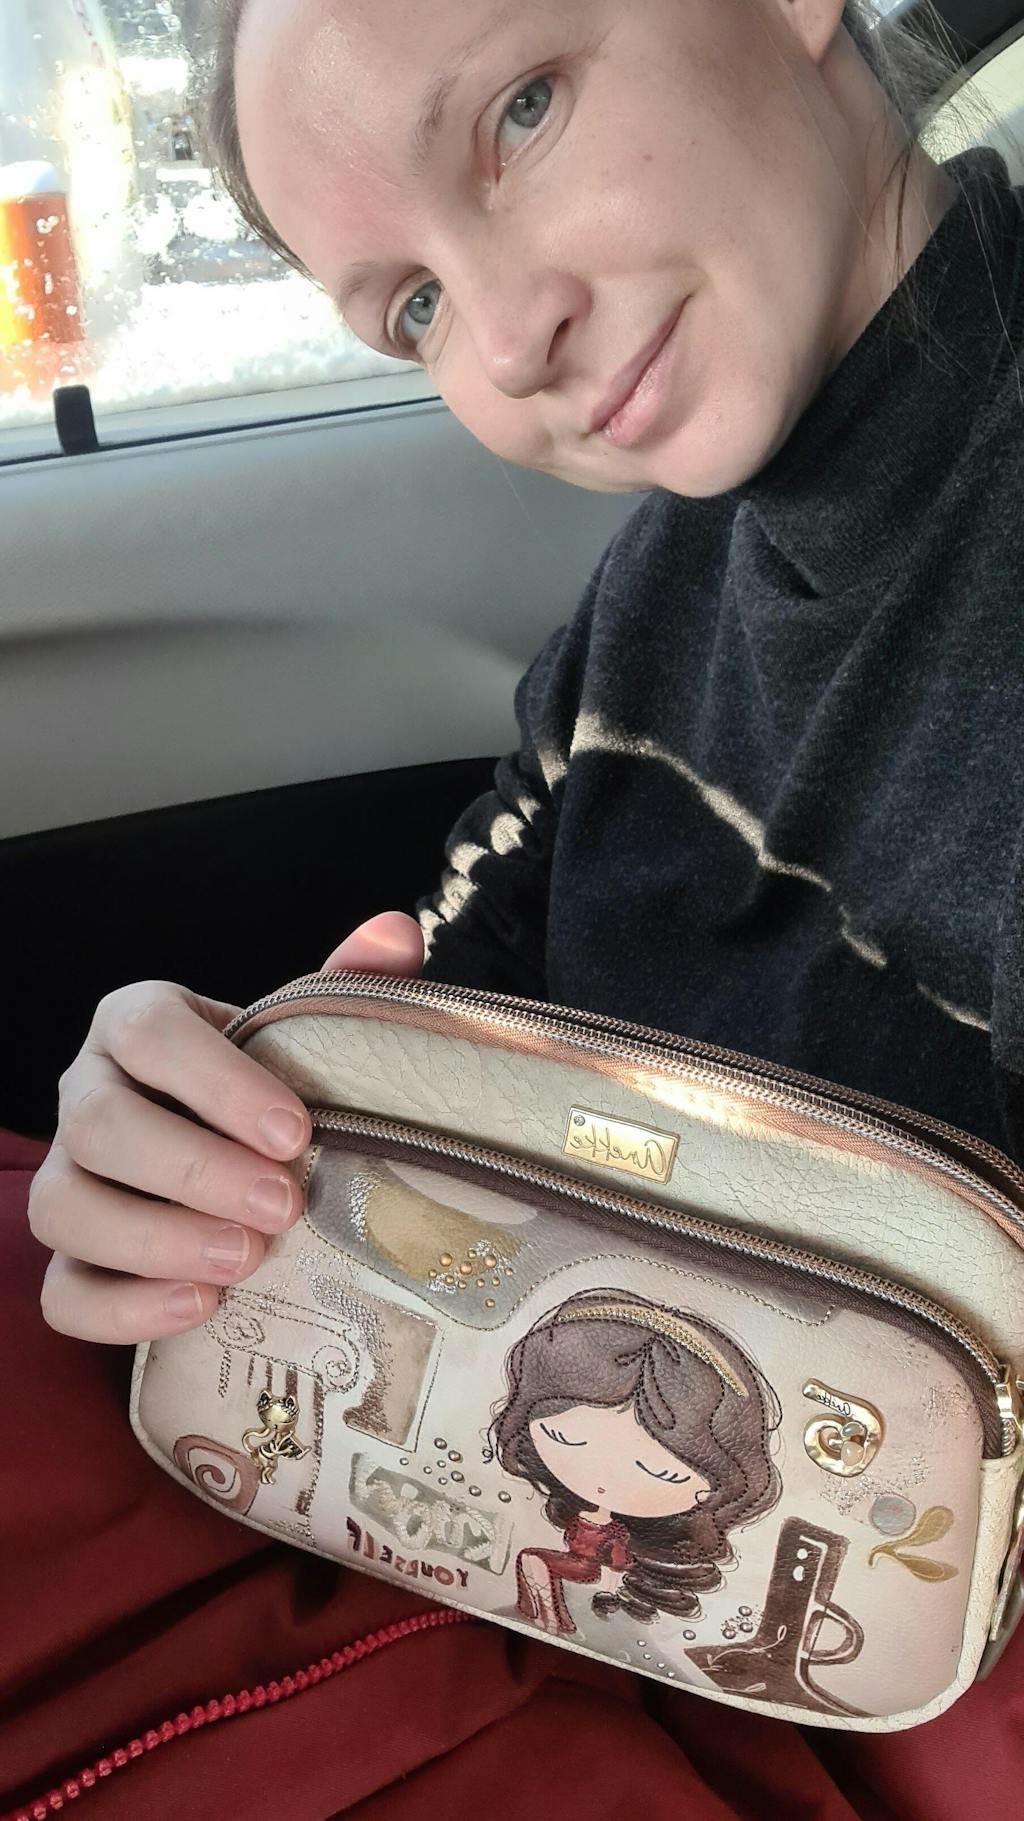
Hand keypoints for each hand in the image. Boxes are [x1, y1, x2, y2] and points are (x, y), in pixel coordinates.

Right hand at [29, 911, 423, 1344]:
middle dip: (192, 1169)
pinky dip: (123, 1308)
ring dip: (154, 1240)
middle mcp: (86, 1094)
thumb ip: (349, 983)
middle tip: (283, 1205)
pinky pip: (62, 1293)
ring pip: (64, 1208)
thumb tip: (397, 931)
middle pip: (99, 1125)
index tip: (296, 1132)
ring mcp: (69, 1180)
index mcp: (137, 1025)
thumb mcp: (307, 1031)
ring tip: (246, 1259)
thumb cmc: (273, 1086)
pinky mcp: (72, 1259)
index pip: (147, 1033)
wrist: (245, 1151)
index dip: (216, 1083)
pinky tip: (200, 1307)